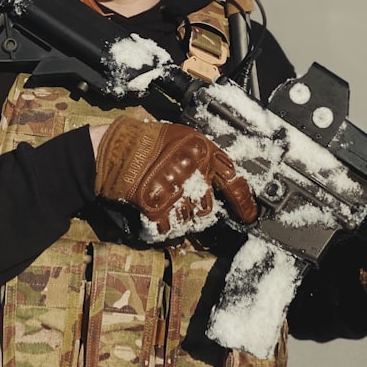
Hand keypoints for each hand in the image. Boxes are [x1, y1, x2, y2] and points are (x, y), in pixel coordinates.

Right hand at [94, 116, 256, 235]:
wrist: (117, 150)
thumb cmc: (149, 141)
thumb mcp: (184, 138)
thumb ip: (205, 157)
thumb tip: (222, 178)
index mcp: (203, 151)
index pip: (234, 181)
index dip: (244, 202)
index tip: (249, 216)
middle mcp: (193, 172)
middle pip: (209, 208)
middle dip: (200, 210)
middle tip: (187, 204)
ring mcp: (175, 192)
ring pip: (190, 220)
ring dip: (181, 218)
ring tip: (169, 204)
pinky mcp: (157, 208)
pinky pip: (168, 228)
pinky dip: (164, 226)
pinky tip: (157, 213)